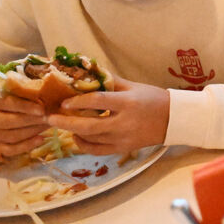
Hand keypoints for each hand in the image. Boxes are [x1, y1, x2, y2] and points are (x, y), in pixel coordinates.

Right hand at [0, 86, 48, 155]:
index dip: (25, 107)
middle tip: (48, 118)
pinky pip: (9, 150)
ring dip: (32, 132)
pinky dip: (26, 146)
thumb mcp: (11, 85)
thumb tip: (45, 88)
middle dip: (31, 121)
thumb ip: (23, 87)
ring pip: (10, 137)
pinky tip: (41, 138)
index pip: (6, 104)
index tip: (42, 109)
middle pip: (7, 122)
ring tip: (48, 125)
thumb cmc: (6, 92)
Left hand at [45, 77, 169, 154]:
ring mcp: (122, 138)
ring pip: (90, 139)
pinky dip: (83, 144)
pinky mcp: (122, 149)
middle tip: (50, 117)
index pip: (98, 101)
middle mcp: (124, 122)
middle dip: (66, 122)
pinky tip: (77, 136)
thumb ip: (109, 82)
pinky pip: (96, 150)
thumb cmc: (153, 99)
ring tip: (61, 123)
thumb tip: (87, 73)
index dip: (78, 101)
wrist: (173, 119)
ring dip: (73, 131)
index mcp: (127, 103)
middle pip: (89, 125)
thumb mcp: (133, 86)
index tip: (63, 102)